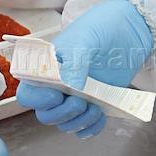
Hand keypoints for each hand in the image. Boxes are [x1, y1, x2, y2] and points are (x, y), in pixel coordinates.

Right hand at [16, 0, 152, 137]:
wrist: (127, 30)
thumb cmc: (99, 29)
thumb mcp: (83, 41)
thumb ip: (74, 63)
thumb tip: (72, 87)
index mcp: (45, 69)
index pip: (29, 95)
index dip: (39, 101)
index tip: (57, 95)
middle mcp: (56, 86)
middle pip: (47, 115)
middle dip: (63, 113)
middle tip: (81, 102)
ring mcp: (74, 97)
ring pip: (66, 123)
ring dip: (79, 121)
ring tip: (95, 107)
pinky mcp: (93, 104)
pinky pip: (85, 126)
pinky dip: (92, 127)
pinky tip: (101, 116)